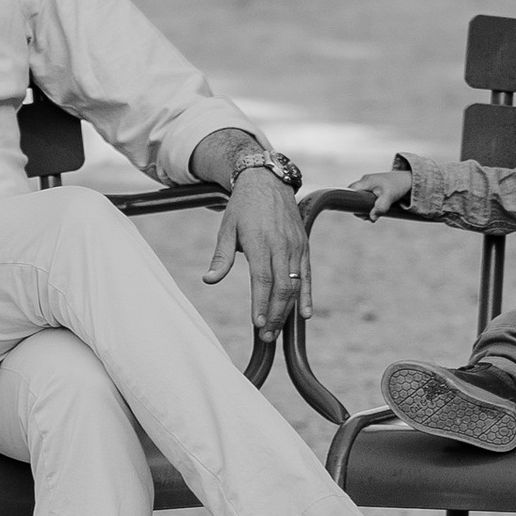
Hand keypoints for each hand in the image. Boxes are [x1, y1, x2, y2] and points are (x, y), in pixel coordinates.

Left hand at [203, 164, 312, 338]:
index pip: (262, 279)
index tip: (258, 323)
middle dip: (275, 314)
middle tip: (266, 336)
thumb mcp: (227, 227)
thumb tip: (209, 280)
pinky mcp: (303, 245)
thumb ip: (221, 256)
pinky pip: (307, 275)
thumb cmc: (243, 206)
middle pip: (280, 287)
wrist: (267, 179)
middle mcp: (281, 245)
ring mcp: (295, 246)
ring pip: (294, 284)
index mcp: (259, 242)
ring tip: (278, 331)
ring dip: (288, 310)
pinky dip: (307, 295)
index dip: (261, 303)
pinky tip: (306, 314)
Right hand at [348, 167, 412, 214]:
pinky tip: (376, 211)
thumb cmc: (398, 185)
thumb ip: (380, 207)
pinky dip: (370, 206)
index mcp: (366, 182)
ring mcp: (369, 185)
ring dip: (365, 209)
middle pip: (354, 197)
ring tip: (373, 216)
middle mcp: (365, 182)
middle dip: (359, 209)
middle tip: (368, 217)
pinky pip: (367, 198)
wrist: (408, 180)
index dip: (351, 203)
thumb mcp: (389, 197)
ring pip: (360, 199)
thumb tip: (371, 218)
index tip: (359, 212)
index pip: (350, 191)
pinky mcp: (374, 189)